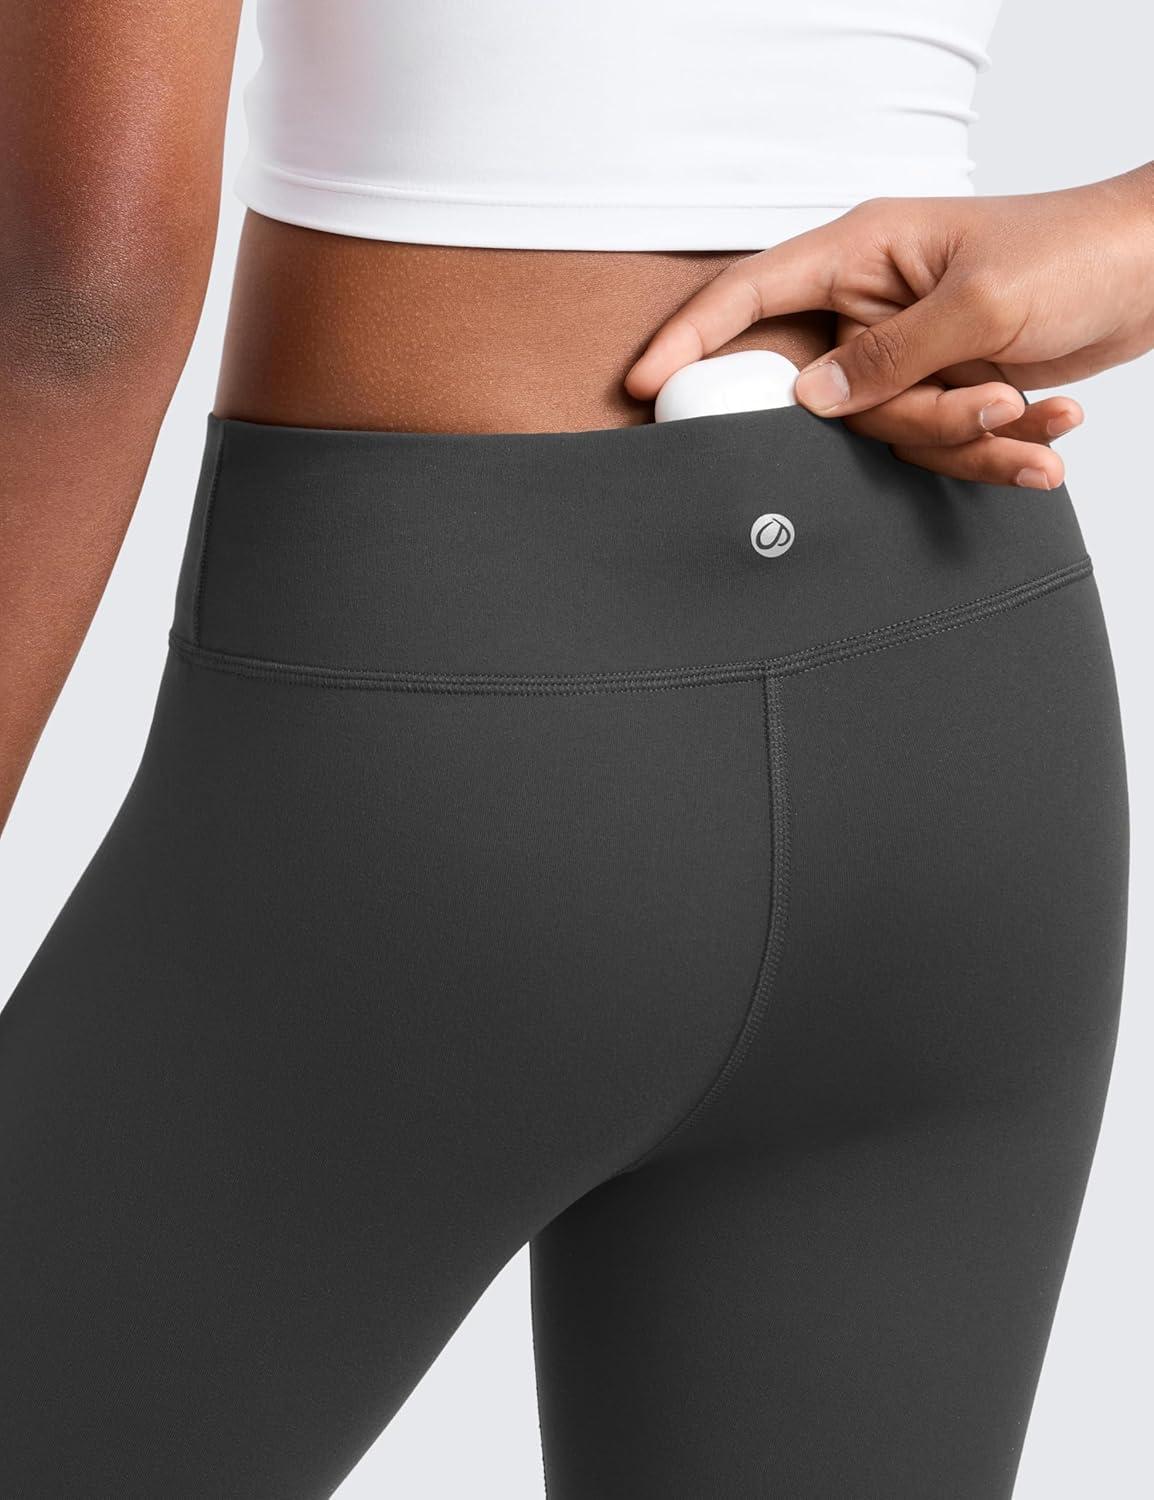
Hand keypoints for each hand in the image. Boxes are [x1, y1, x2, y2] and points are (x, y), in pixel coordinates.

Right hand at [626, 165, 1153, 488]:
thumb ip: (891, 356)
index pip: (751, 294)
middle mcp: (875, 305)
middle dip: (915, 421)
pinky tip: (1049, 428)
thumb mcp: (981, 303)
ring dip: (971, 439)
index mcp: (865, 254)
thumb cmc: (1077, 250)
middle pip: (835, 397)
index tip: (644, 380)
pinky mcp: (945, 386)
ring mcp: (909, 351)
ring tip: (1036, 415)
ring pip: (893, 434)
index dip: (690, 336)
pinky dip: (997, 447)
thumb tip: (815, 398)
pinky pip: (939, 443)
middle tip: (985, 405)